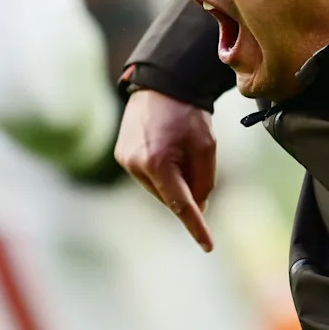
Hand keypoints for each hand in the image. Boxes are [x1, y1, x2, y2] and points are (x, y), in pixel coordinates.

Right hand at [114, 89, 215, 251]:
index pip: (181, 204)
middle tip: (195, 160)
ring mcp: (125, 161)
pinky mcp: (121, 155)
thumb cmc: (189, 114)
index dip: (195, 226)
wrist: (163, 84)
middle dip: (187, 188)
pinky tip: (167, 148)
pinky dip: (161, 171)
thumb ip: (205, 180)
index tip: (207, 245)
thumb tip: (199, 207)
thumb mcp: (207, 146)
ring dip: (174, 179)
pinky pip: (147, 176)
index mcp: (158, 163)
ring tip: (180, 148)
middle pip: (171, 196)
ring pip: (159, 188)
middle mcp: (136, 166)